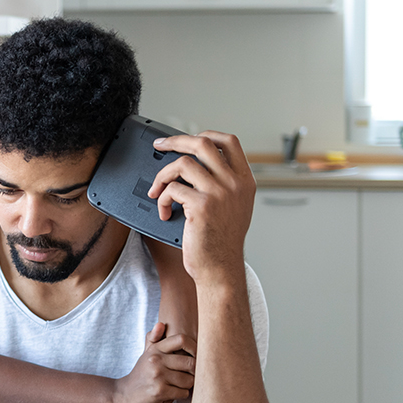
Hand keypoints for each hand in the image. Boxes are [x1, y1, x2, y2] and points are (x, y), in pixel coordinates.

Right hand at [115, 322, 195, 402]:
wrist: (123, 396)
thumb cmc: (140, 375)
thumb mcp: (145, 356)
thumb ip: (154, 340)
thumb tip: (161, 324)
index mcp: (155, 350)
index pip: (182, 339)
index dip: (195, 347)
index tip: (195, 356)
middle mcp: (156, 360)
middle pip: (190, 362)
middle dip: (193, 372)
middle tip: (188, 376)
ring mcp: (157, 376)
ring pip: (189, 380)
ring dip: (187, 386)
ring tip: (178, 386)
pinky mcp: (160, 392)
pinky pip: (183, 393)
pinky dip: (181, 395)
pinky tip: (173, 394)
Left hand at [147, 131, 255, 286]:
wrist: (220, 268)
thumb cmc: (221, 241)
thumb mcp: (235, 206)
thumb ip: (224, 183)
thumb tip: (197, 163)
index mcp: (244, 180)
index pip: (228, 141)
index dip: (205, 134)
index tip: (187, 138)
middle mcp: (234, 183)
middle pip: (202, 143)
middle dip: (175, 141)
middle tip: (160, 145)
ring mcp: (219, 193)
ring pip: (182, 164)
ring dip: (162, 175)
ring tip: (157, 191)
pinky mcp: (201, 206)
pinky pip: (172, 189)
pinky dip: (162, 200)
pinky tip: (165, 212)